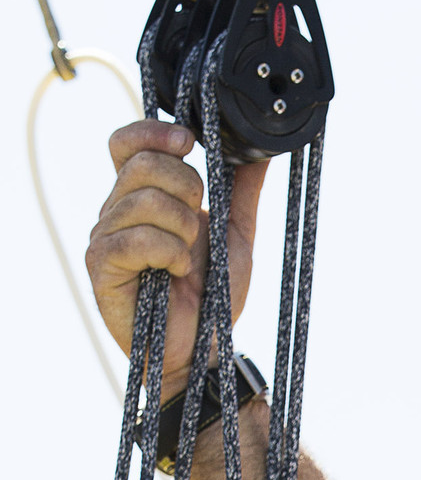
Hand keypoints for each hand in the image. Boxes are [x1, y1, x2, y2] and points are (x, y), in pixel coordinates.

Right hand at [87, 121, 266, 400]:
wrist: (205, 347)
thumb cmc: (214, 294)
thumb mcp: (235, 233)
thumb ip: (242, 190)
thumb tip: (259, 148)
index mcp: (141, 196)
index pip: (127, 141)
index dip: (154, 132)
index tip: (190, 142)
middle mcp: (115, 211)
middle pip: (143, 164)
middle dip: (188, 188)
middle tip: (199, 226)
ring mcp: (104, 237)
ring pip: (144, 199)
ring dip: (184, 230)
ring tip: (188, 258)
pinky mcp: (101, 265)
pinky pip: (137, 237)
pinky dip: (169, 253)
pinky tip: (176, 273)